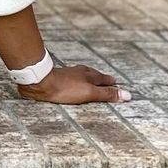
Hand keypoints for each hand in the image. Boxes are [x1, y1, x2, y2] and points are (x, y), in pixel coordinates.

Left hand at [17, 65, 131, 104]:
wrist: (40, 82)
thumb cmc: (65, 88)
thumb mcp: (90, 93)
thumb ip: (107, 94)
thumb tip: (127, 95)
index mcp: (89, 75)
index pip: (104, 79)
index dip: (111, 83)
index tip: (117, 83)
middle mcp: (79, 72)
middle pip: (93, 75)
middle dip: (100, 78)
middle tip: (107, 81)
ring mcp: (67, 74)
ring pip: (81, 75)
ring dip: (87, 78)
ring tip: (90, 80)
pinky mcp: (56, 78)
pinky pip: (70, 79)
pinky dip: (75, 81)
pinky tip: (70, 83)